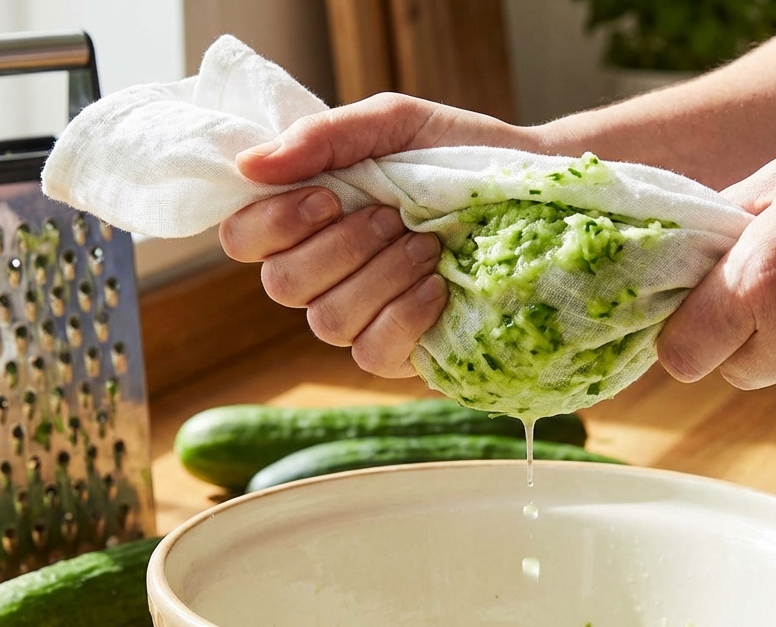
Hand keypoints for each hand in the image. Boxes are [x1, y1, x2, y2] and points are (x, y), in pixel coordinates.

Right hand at [220, 93, 532, 376]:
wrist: (533, 187)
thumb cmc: (457, 154)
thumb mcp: (393, 124)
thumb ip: (322, 137)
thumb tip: (249, 166)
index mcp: (307, 217)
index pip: (243, 238)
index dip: (274, 223)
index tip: (327, 195)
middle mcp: (324, 272)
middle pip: (283, 286)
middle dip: (341, 247)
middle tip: (390, 216)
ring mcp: (361, 316)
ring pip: (328, 321)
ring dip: (380, 276)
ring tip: (425, 244)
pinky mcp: (402, 352)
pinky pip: (371, 354)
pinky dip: (404, 315)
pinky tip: (436, 286)